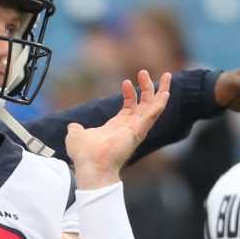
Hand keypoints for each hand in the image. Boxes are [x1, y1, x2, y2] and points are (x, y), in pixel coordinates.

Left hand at [63, 70, 170, 188]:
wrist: (90, 166)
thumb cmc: (85, 155)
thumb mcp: (77, 135)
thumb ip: (77, 128)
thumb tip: (73, 126)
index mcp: (118, 127)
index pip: (130, 107)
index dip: (130, 93)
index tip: (126, 82)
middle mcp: (130, 128)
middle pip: (145, 105)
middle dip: (147, 88)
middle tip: (144, 72)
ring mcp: (136, 129)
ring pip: (154, 107)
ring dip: (160, 91)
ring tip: (166, 75)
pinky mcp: (138, 131)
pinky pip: (153, 115)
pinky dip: (160, 103)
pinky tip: (166, 93)